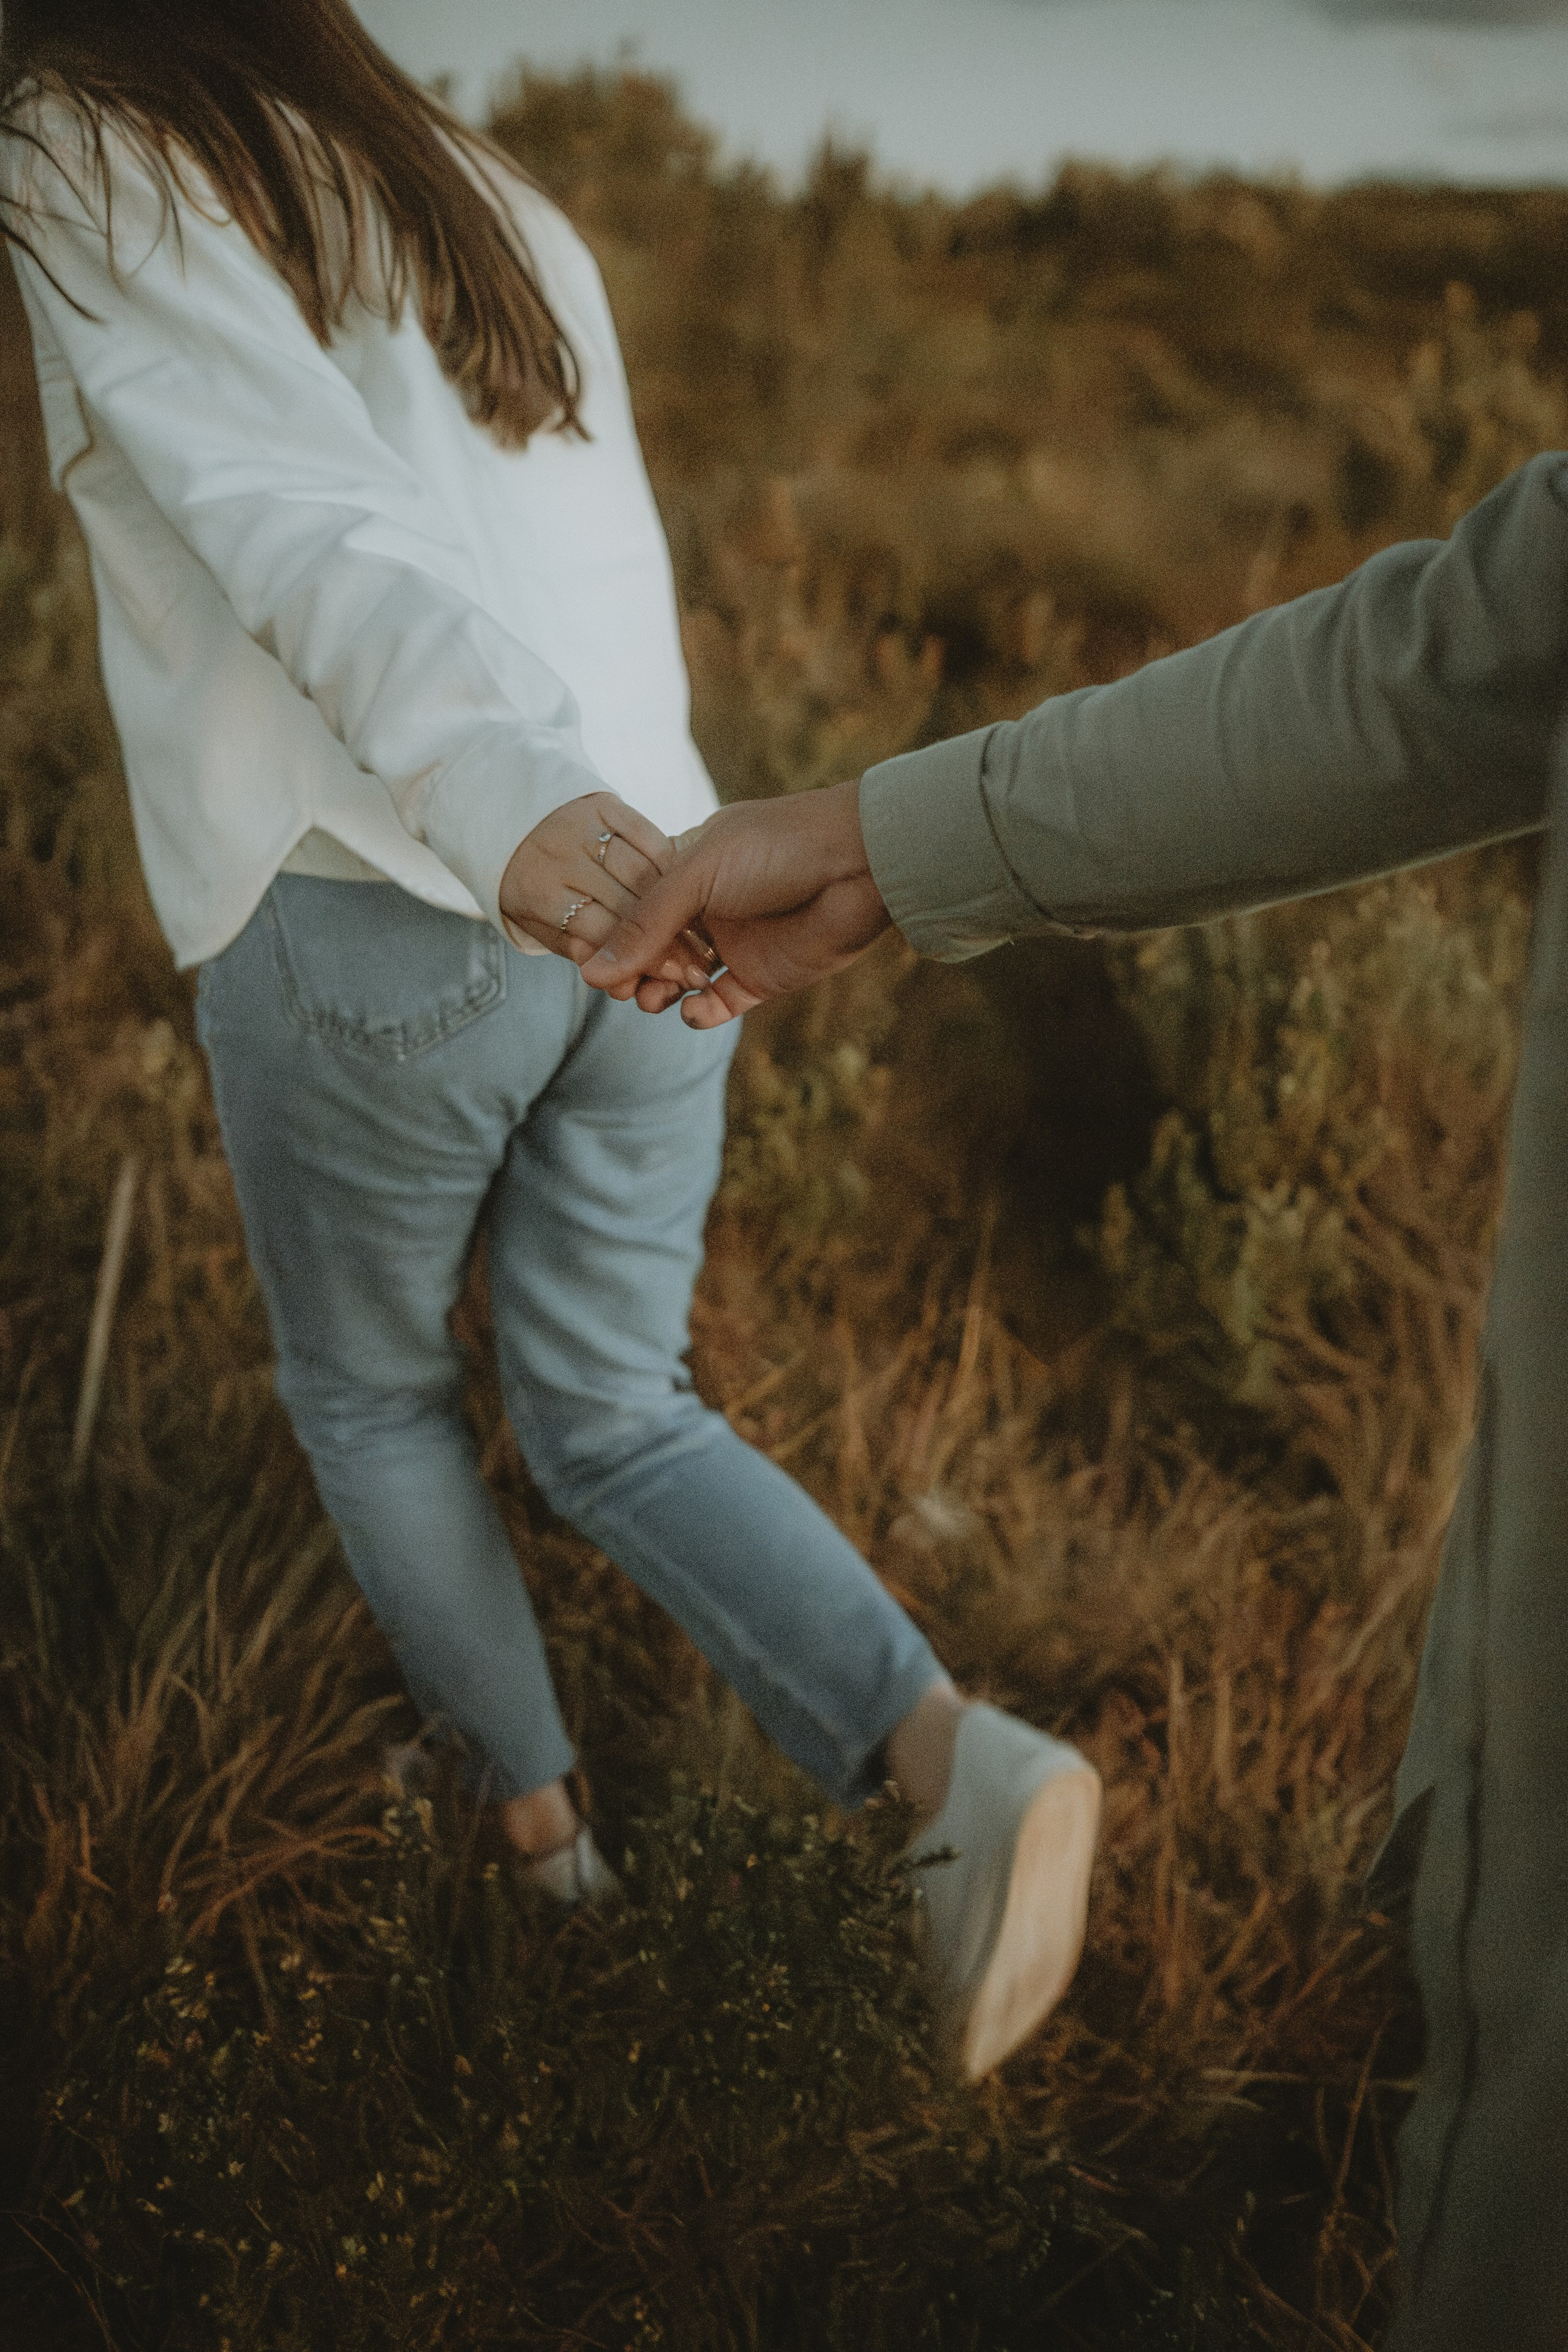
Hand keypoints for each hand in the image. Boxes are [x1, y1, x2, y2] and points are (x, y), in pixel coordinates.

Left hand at [497, 791, 717, 988]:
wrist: (510, 817)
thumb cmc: (533, 885)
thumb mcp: (539, 923)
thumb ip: (577, 949)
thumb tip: (619, 981)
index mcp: (537, 892)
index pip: (602, 935)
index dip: (642, 959)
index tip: (672, 977)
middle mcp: (561, 856)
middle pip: (627, 905)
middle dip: (667, 937)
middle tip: (698, 961)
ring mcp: (585, 827)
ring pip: (643, 872)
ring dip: (677, 903)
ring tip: (698, 930)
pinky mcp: (606, 804)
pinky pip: (650, 836)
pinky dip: (670, 864)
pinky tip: (682, 886)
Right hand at [580, 777, 890, 1025]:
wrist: (860, 864)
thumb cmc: (777, 846)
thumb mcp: (697, 873)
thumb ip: (645, 922)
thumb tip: (591, 973)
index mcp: (685, 867)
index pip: (631, 908)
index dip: (610, 935)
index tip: (591, 958)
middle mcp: (705, 907)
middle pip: (650, 948)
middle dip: (631, 969)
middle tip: (623, 987)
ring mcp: (733, 943)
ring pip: (679, 980)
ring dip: (659, 993)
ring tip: (652, 999)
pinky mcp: (761, 978)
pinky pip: (717, 1004)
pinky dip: (697, 1014)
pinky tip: (691, 1010)